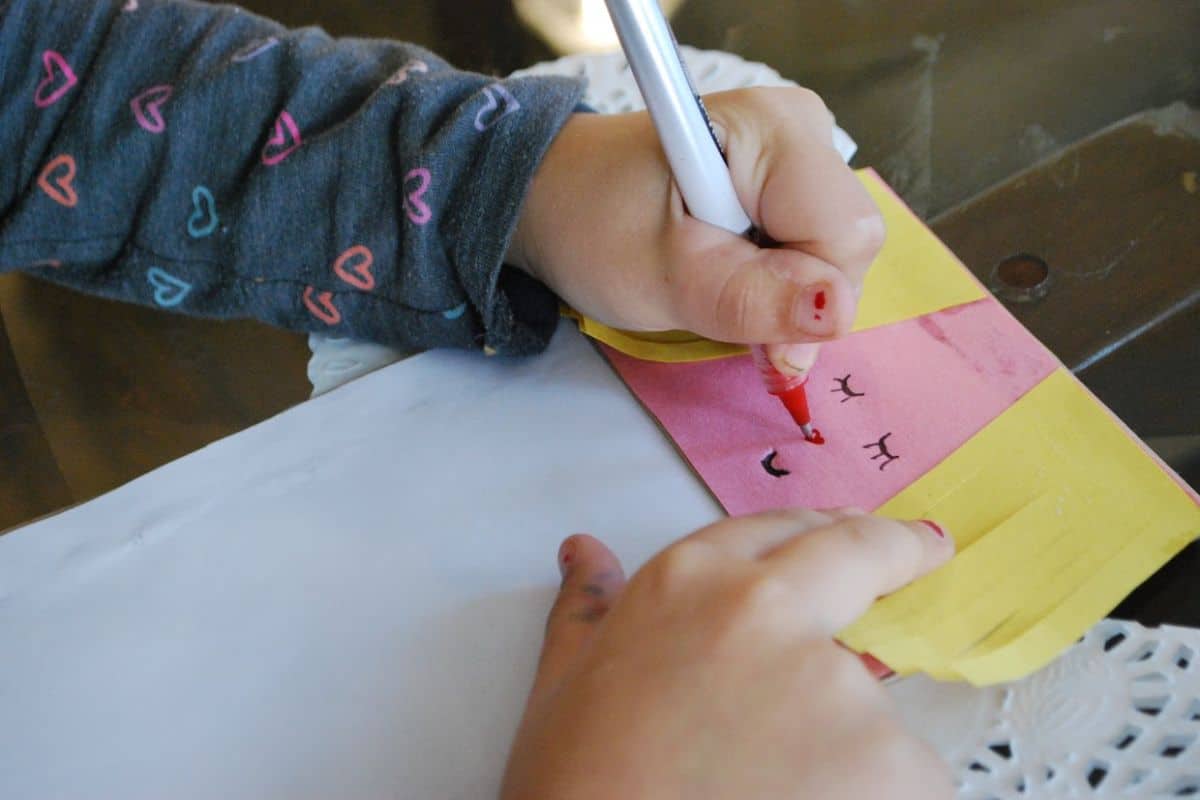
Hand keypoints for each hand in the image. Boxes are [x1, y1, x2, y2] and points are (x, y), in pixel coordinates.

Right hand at [500, 509, 954, 799]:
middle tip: (927, 549)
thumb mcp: (564, 692)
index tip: (852, 532)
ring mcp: (834, 682)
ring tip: (780, 782)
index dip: (818, 529)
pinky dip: (876, 789)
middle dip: (902, 546)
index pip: (778, 530)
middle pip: (859, 553)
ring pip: (873, 690)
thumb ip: (587, 612)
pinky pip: (904, 769)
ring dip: (850, 723)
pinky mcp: (891, 759)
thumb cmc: (581, 791)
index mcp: (686, 585)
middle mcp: (765, 610)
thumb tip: (584, 553)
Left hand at [508, 87, 884, 375]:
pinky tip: (725, 269)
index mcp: (773, 130)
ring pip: (834, 253)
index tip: (751, 326)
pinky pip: (813, 248)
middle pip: (848, 244)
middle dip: (794, 295)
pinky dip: (774, 278)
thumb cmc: (593, 226)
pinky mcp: (788, 179)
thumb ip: (750, 298)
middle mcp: (800, 127)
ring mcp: (798, 152)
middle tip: (715, 294)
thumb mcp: (665, 276)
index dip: (808, 295)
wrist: (555, 198)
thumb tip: (835, 314)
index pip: (845, 235)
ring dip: (781, 292)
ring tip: (711, 277)